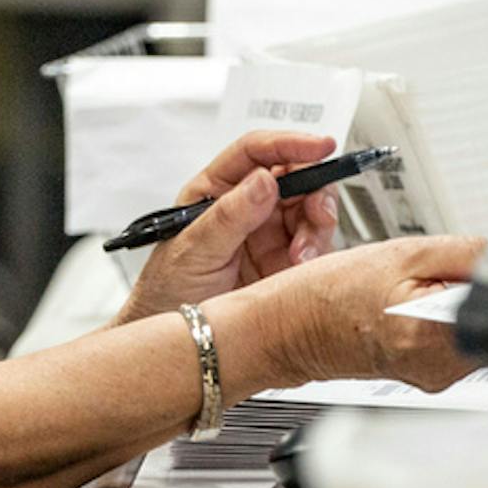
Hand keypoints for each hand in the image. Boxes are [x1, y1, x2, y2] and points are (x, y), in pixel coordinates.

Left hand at [117, 131, 341, 322]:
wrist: (182, 344)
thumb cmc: (167, 292)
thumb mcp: (193, 251)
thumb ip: (228, 217)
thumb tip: (262, 180)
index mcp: (215, 190)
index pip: (256, 152)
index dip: (289, 143)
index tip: (320, 146)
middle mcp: (246, 206)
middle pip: (294, 177)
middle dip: (314, 190)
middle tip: (317, 212)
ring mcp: (268, 234)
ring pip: (310, 210)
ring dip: (316, 227)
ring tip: (300, 256)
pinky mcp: (286, 263)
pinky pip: (316, 245)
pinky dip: (318, 252)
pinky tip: (301, 268)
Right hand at [230, 235, 486, 393]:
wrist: (292, 328)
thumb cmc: (330, 294)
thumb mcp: (403, 253)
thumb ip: (468, 253)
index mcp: (436, 335)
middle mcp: (444, 368)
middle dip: (484, 287)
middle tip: (441, 273)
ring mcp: (439, 377)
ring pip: (482, 328)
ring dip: (467, 301)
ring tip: (422, 289)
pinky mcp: (434, 376)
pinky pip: (461, 339)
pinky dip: (451, 316)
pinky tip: (418, 304)